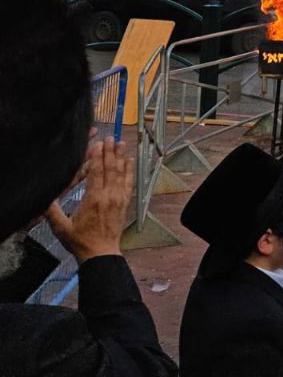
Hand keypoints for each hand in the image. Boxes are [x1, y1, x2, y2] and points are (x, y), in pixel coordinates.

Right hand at [45, 139, 133, 263]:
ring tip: (120, 143)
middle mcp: (109, 196)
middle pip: (110, 169)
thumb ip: (53, 211)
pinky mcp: (125, 202)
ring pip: (121, 173)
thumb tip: (46, 198)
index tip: (97, 144)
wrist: (101, 253)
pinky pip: (129, 182)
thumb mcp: (61, 227)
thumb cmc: (80, 241)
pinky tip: (129, 160)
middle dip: (109, 152)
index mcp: (94, 199)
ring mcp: (119, 198)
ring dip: (121, 157)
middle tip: (109, 138)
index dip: (97, 157)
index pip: (96, 172)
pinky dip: (130, 170)